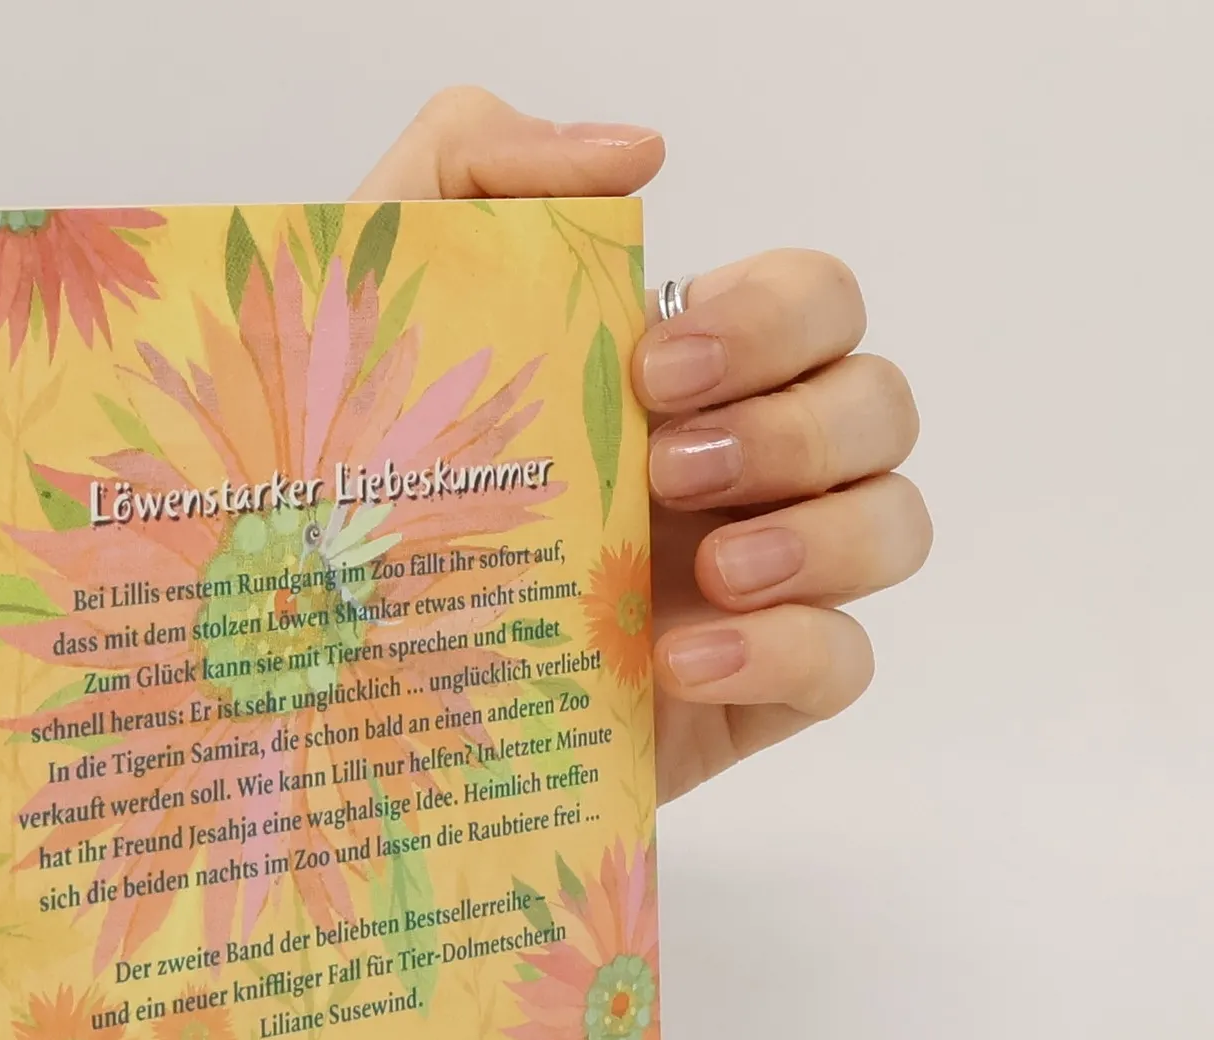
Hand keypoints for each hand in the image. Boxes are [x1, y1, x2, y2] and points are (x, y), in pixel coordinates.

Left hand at [357, 90, 930, 801]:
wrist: (339, 668)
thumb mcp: (381, 298)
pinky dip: (793, 651)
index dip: (773, 320)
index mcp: (684, 375)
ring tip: (713, 570)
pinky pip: (846, 663)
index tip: (656, 365)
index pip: (815, 303)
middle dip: (795, 426)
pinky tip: (684, 661)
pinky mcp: (745, 693)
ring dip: (825, 534)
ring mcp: (755, 582)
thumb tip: (637, 152)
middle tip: (666, 467)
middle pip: (878, 404)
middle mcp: (740, 468)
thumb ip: (475, 164)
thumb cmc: (363, 480)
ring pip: (893, 524)